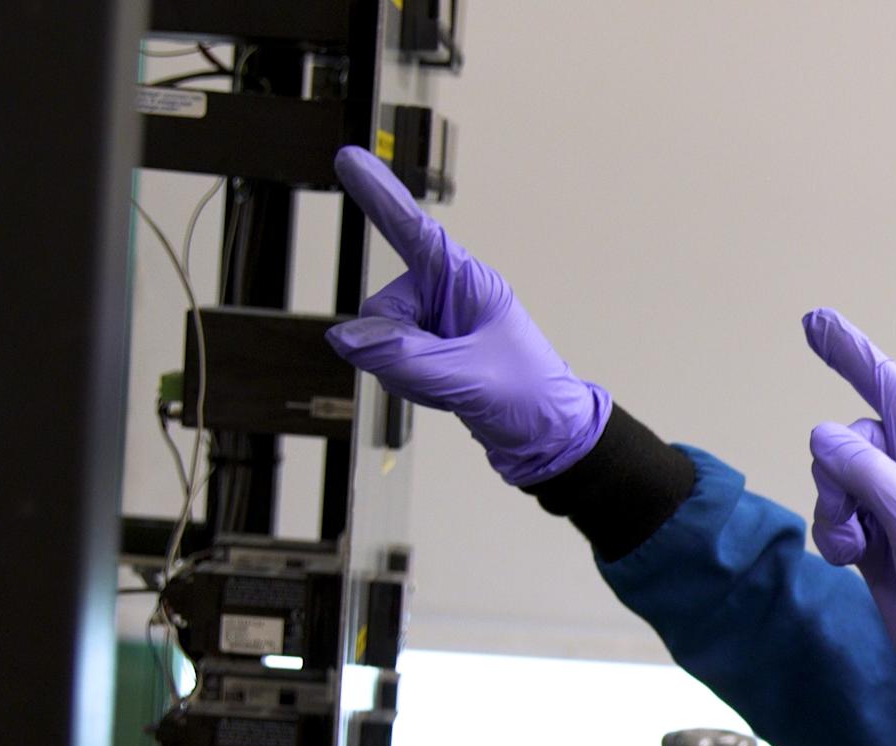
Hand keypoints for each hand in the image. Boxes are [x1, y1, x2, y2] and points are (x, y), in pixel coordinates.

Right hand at [323, 147, 608, 485]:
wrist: (548, 437)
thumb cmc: (528, 397)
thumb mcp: (466, 377)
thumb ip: (404, 357)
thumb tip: (348, 339)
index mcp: (469, 283)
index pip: (415, 233)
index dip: (379, 195)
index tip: (349, 159)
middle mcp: (449, 295)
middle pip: (382, 307)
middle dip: (397, 345)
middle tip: (443, 371)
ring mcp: (437, 324)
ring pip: (380, 339)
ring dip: (405, 370)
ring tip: (454, 383)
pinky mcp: (430, 350)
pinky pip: (391, 361)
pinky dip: (409, 383)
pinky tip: (445, 392)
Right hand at [801, 308, 895, 745]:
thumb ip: (870, 472)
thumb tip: (824, 436)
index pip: (892, 389)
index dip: (853, 353)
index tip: (814, 320)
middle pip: (851, 438)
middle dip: (837, 473)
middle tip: (860, 522)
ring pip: (836, 479)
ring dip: (834, 511)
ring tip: (860, 551)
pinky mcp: (877, 545)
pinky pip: (835, 517)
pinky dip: (833, 535)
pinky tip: (853, 564)